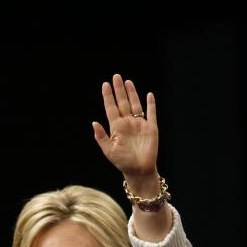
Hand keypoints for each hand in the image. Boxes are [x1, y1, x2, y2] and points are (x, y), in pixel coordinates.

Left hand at [92, 74, 158, 197]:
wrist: (138, 170)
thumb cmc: (122, 162)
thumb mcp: (108, 150)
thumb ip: (101, 137)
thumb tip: (94, 122)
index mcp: (116, 127)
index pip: (111, 108)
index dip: (108, 96)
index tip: (105, 85)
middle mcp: (128, 123)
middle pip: (123, 102)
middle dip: (119, 90)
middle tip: (116, 76)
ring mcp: (139, 124)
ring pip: (136, 105)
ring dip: (132, 93)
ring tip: (128, 82)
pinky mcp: (151, 128)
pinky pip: (151, 114)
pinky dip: (151, 105)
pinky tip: (149, 95)